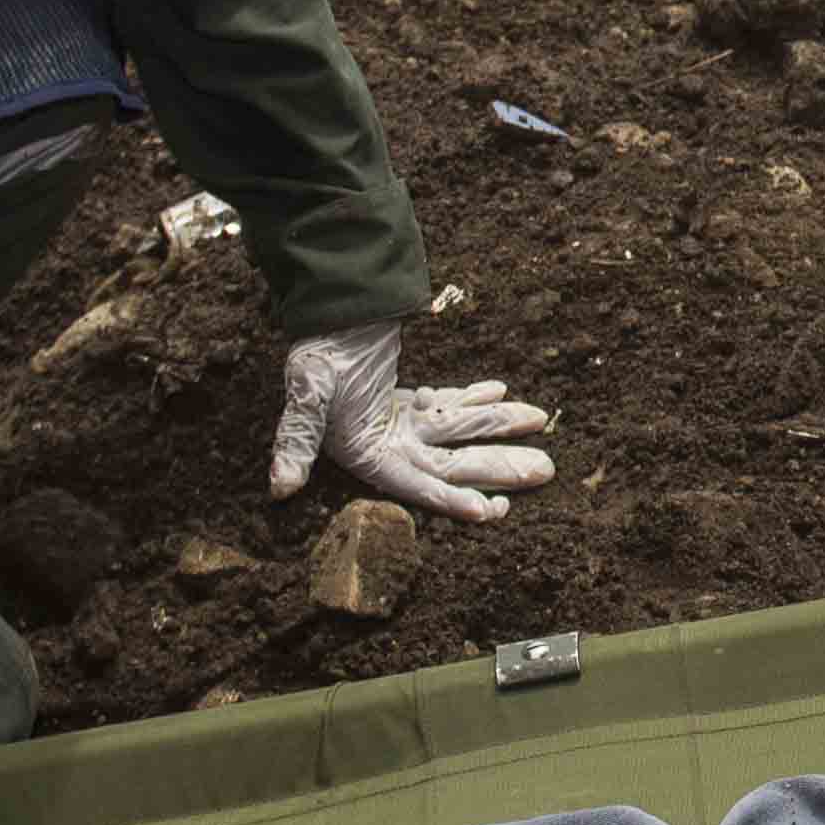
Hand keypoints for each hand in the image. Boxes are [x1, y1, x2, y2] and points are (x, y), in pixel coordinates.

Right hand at [271, 325, 557, 513]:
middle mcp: (391, 444)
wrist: (325, 312)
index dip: (452, 500)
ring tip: (541, 420)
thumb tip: (279, 488)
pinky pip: (451, 403)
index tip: (492, 512)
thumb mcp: (307, 394)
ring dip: (501, 426)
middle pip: (454, 462)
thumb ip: (297, 439)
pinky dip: (476, 399)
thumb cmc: (316, 353)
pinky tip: (503, 392)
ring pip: (462, 430)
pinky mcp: (411, 399)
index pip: (417, 484)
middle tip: (545, 470)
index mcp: (368, 453)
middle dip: (499, 466)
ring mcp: (404, 421)